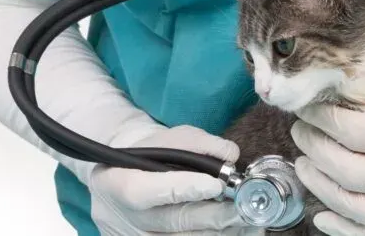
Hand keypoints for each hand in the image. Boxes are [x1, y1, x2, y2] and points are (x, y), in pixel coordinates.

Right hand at [88, 126, 263, 235]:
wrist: (130, 176)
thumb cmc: (153, 155)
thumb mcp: (169, 138)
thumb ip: (198, 143)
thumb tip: (230, 155)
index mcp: (116, 181)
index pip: (144, 190)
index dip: (181, 189)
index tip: (215, 185)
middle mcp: (125, 216)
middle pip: (172, 222)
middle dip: (213, 216)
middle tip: (244, 207)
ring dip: (220, 231)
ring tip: (248, 221)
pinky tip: (238, 231)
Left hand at [291, 48, 364, 234]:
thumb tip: (346, 88)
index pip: (352, 130)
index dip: (320, 118)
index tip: (306, 107)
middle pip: (348, 172)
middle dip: (315, 150)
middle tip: (300, 132)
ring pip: (357, 209)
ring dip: (322, 189)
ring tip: (305, 165)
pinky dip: (347, 233)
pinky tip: (323, 217)